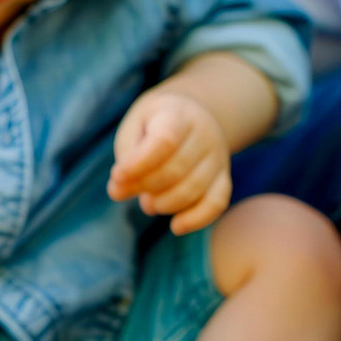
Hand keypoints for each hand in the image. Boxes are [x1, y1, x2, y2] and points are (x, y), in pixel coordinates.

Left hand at [108, 90, 231, 235]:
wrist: (188, 117)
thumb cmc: (152, 126)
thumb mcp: (133, 130)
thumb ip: (125, 158)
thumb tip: (117, 191)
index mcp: (178, 114)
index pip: (164, 142)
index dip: (138, 164)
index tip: (116, 176)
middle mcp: (204, 133)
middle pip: (175, 171)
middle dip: (144, 187)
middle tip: (126, 190)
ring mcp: (218, 156)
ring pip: (192, 190)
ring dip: (162, 204)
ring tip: (147, 202)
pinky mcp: (223, 178)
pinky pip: (216, 204)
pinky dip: (196, 220)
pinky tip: (176, 226)